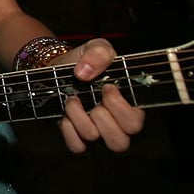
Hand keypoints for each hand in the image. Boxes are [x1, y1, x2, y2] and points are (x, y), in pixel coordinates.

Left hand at [53, 38, 144, 152]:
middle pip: (119, 142)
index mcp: (128, 106)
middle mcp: (114, 124)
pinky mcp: (75, 137)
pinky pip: (75, 145)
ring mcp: (95, 132)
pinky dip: (68, 129)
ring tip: (73, 99)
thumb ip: (100, 52)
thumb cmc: (85, 61)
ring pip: (94, 140)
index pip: (135, 123)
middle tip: (93, 98)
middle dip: (102, 118)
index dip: (120, 108)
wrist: (59, 67)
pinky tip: (65, 114)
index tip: (107, 87)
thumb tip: (84, 72)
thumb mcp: (97, 47)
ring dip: (80, 118)